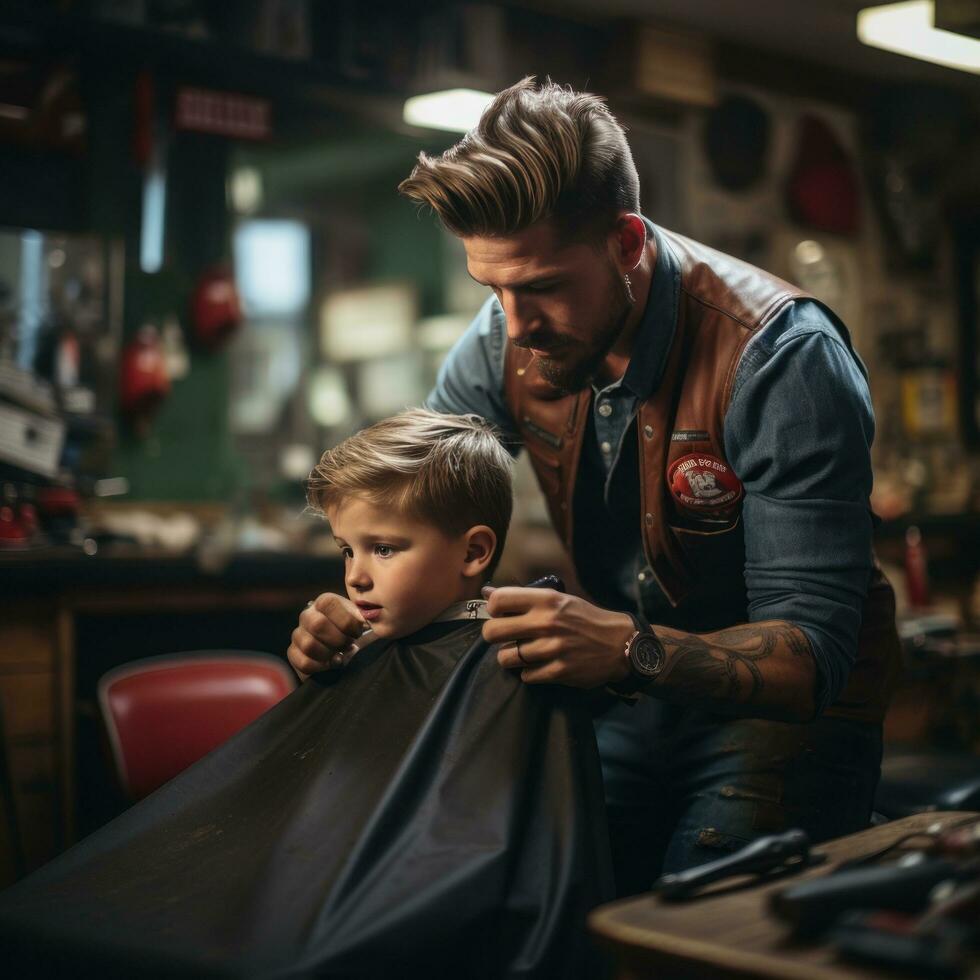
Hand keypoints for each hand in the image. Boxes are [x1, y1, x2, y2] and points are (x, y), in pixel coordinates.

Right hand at [287, 593, 367, 677]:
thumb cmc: (354, 632)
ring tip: (341, 655)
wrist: (343, 651)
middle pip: (317, 624)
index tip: (358, 632)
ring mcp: (298, 634)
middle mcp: (308, 615)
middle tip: (349, 645)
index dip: (346, 620)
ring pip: (309, 644)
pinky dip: (321, 666)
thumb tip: (368, 619)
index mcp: (325, 602)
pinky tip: (332, 664)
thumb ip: (364, 617)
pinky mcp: (294, 653)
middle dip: (338, 639)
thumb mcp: (361, 621)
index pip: (329, 603)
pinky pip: (303, 662)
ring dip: (330, 653)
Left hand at [482, 586, 634, 687]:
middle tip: (505, 637)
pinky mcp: (559, 671)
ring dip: (511, 657)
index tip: (500, 615)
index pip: (498, 600)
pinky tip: (540, 665)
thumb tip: (487, 593)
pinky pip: (526, 676)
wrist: (620, 643)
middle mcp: (546, 622)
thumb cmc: (585, 619)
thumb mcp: (558, 599)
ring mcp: (552, 649)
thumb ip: (524, 598)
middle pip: (492, 632)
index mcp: (546, 600)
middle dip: (494, 636)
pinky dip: (529, 673)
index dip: (493, 609)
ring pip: (506, 658)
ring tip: (522, 653)